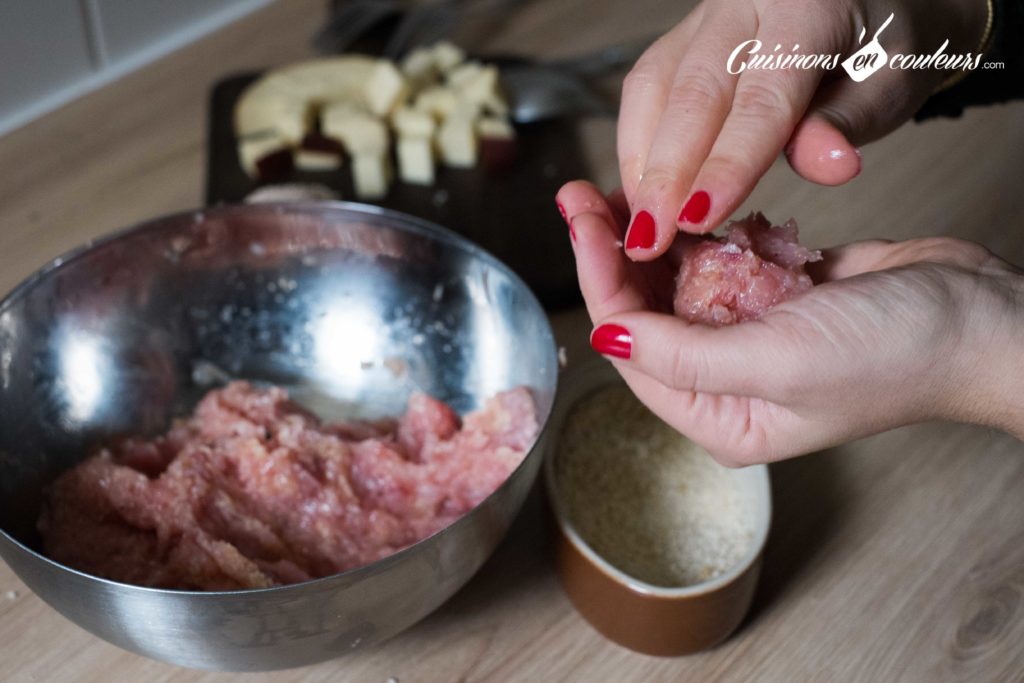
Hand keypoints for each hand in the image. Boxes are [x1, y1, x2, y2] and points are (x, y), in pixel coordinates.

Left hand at [559, 180, 1023, 464]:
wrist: (983, 320)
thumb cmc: (894, 356)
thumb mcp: (776, 361)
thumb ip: (683, 356)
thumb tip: (603, 339)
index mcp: (719, 417)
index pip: (633, 349)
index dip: (600, 283)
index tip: (582, 223)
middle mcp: (727, 382)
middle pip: (647, 314)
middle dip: (615, 255)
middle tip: (584, 197)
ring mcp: (753, 336)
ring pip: (680, 284)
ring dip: (656, 239)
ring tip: (624, 189)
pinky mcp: (779, 296)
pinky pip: (725, 261)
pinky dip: (710, 236)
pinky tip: (690, 209)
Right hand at [619, 0, 987, 257]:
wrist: (869, 4)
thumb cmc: (883, 48)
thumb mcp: (891, 82)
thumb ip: (849, 120)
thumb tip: (826, 166)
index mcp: (804, 11)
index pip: (760, 101)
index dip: (727, 164)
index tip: (699, 219)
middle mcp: (742, 6)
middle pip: (690, 95)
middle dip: (665, 176)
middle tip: (648, 241)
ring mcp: (703, 21)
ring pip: (652, 89)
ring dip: (641, 165)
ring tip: (641, 228)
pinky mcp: (680, 41)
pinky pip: (644, 90)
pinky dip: (636, 148)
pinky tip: (640, 194)